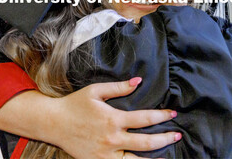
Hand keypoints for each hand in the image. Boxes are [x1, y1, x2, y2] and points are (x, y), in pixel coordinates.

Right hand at [0, 79, 179, 158]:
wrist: (53, 123)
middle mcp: (112, 138)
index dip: (162, 116)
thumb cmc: (75, 104)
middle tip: (177, 135)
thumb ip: (119, 87)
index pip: (145, 118)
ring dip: (155, 157)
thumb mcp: (96, 91)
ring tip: (169, 155)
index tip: (173, 114)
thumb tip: (138, 81)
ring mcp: (106, 153)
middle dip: (165, 138)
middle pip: (146, 142)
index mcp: (113, 118)